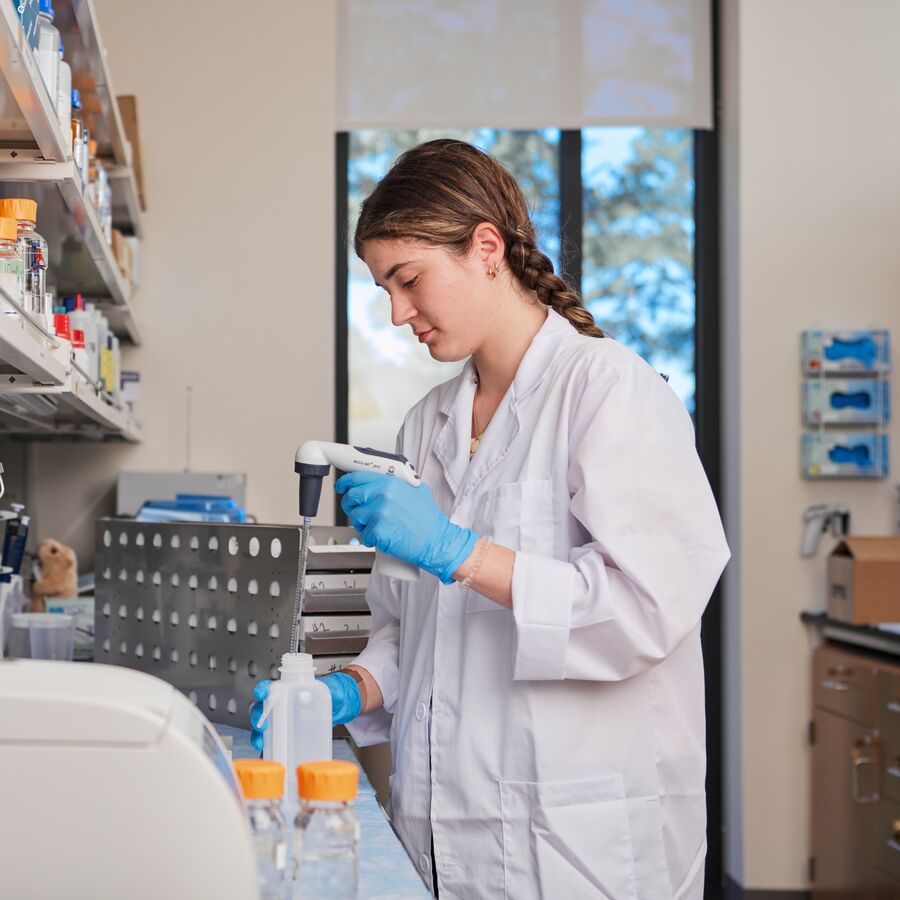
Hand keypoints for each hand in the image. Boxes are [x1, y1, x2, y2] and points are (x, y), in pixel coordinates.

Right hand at [249, 673, 363, 751]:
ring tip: (260, 743)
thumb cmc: (329, 694)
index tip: (261, 693)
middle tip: (262, 725)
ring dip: (257, 734)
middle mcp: (281, 704)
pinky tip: (266, 752)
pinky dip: (266, 747)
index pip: (270, 687)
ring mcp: (281, 719)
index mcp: (288, 689)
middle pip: (260, 707)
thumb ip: (336, 691)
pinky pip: (271, 740)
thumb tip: (338, 695)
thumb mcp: (333, 690)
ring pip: (262, 725)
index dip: (262, 689)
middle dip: (257, 716)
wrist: (336, 708)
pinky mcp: (285, 733)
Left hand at [335, 472, 477, 583]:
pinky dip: (370, 538)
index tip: (341, 486)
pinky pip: (363, 535)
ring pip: (355, 517)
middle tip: (360, 510)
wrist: (436, 540)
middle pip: (351, 497)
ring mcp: (379, 514)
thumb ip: (396, 482)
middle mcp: (382, 496)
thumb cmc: (428, 518)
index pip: (357, 477)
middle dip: (351, 505)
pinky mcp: (378, 532)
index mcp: (390, 483)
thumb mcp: (416, 489)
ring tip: (377, 525)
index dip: (345, 482)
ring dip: (362, 523)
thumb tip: (380, 479)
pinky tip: (383, 536)